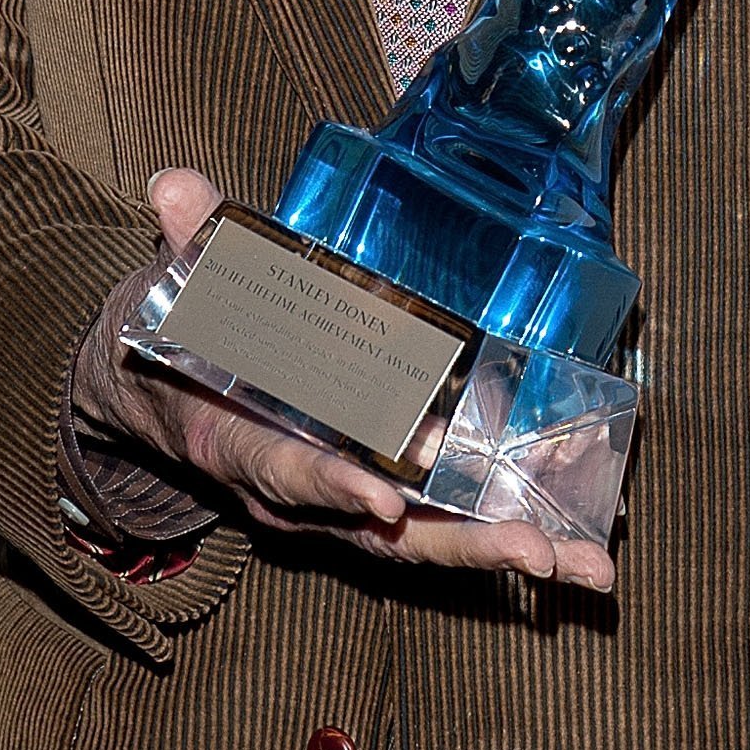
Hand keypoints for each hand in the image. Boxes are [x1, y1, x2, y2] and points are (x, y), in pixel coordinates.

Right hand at [71, 170, 615, 592]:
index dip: (333, 487)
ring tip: (580, 564)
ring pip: (424, 542)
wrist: (169, 395)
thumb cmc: (183, 336)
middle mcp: (295, 494)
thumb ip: (190, 241)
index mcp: (240, 444)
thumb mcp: (178, 287)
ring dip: (501, 551)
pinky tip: (575, 550)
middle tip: (532, 548)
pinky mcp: (379, 501)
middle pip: (380, 532)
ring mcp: (341, 506)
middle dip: (457, 542)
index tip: (385, 500)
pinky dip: (504, 539)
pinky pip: (441, 528)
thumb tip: (172, 185)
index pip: (287, 470)